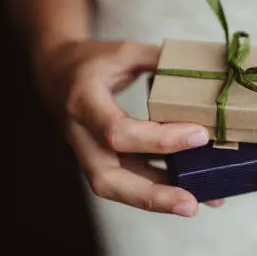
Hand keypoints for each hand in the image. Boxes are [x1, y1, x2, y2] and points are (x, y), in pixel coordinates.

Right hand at [33, 40, 212, 216]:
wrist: (54, 72)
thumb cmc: (90, 61)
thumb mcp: (123, 51)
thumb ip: (160, 61)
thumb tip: (203, 73)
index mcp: (84, 101)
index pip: (118, 131)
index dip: (159, 139)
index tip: (199, 135)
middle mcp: (81, 135)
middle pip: (108, 180)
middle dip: (151, 196)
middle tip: (191, 204)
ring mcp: (88, 153)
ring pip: (116, 188)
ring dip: (157, 200)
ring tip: (198, 203)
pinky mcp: (101, 160)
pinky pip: (127, 180)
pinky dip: (157, 188)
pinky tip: (191, 190)